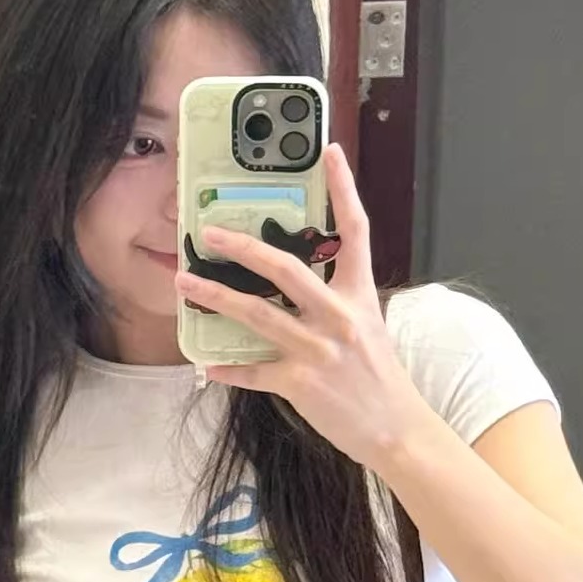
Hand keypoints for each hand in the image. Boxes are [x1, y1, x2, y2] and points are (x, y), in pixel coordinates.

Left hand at [175, 143, 423, 473]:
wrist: (396, 429)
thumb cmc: (379, 377)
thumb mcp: (368, 326)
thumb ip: (336, 301)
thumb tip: (297, 283)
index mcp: (359, 295)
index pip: (355, 230)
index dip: (343, 188)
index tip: (328, 152)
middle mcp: (339, 316)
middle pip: (286, 268)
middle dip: (243, 248)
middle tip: (209, 233)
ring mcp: (318, 350)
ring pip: (258, 314)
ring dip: (216, 297)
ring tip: (186, 283)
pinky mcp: (300, 383)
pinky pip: (254, 371)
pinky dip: (228, 368)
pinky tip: (206, 363)